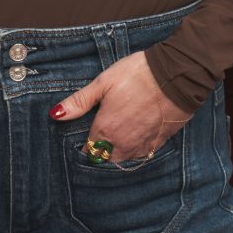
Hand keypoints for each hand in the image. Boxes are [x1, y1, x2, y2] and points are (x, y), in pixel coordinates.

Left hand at [52, 50, 190, 166]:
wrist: (177, 75)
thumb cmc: (138, 75)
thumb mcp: (103, 83)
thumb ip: (79, 101)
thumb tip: (55, 114)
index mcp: (105, 130)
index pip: (89, 148)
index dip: (86, 142)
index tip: (87, 132)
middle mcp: (123, 143)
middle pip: (106, 157)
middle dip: (102, 149)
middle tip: (103, 131)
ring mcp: (143, 145)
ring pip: (125, 157)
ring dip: (119, 150)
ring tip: (120, 132)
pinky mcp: (160, 142)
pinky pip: (143, 153)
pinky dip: (137, 147)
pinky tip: (138, 132)